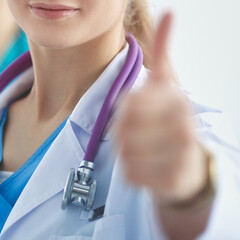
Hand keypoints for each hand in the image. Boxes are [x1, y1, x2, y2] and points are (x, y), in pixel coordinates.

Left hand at [116, 12, 209, 205]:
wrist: (189, 166)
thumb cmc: (167, 121)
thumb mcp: (164, 85)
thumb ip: (163, 51)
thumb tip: (171, 11)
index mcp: (177, 101)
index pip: (128, 105)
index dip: (125, 112)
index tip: (137, 112)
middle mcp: (184, 128)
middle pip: (123, 130)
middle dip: (123, 133)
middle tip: (138, 135)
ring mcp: (181, 158)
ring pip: (125, 154)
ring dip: (126, 154)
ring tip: (144, 151)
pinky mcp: (174, 183)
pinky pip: (131, 175)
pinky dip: (133, 173)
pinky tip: (149, 168)